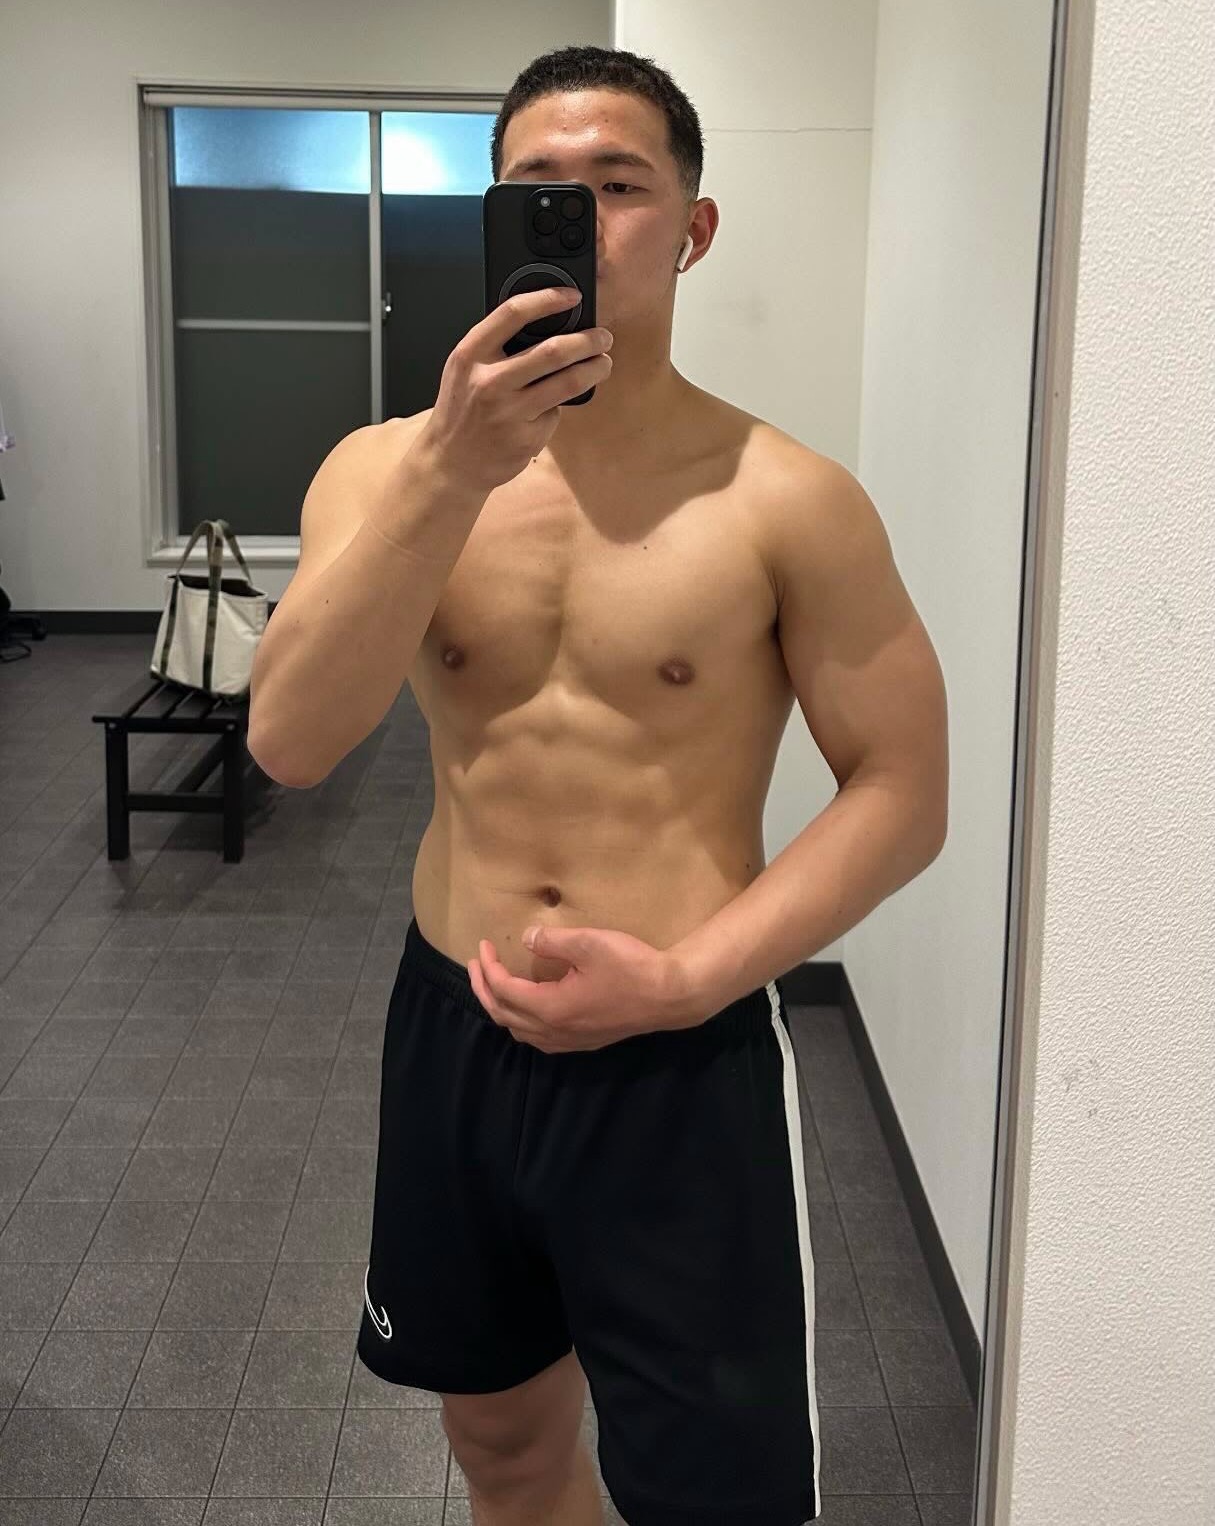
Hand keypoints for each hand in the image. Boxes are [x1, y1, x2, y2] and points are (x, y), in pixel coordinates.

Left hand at [467, 923, 694, 1053]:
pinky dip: (521, 1021)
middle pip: (504, 1016)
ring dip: (501, 1007)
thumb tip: (527, 939)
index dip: (488, 968)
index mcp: (550, 1008)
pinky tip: (528, 1007)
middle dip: (484, 989)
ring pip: (520, 1032)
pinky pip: (539, 1038)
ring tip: (496, 984)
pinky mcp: (584, 1042)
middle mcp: (555, 1031)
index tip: (483, 945)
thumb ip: (552, 941)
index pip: (504, 991)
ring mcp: (570, 1041)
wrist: (671, 995)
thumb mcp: (589, 943)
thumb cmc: (631, 967)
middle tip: (477, 964)